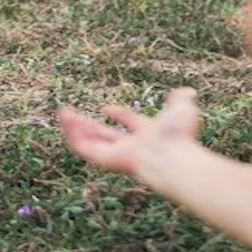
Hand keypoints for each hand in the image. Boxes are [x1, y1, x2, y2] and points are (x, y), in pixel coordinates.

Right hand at [56, 87, 202, 177]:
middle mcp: (131, 146)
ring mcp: (117, 154)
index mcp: (148, 134)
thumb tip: (188, 91)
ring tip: (63, 113)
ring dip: (76, 128)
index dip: (119, 115)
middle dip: (88, 124)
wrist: (172, 157)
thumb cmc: (178, 136)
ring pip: (91, 142)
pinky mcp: (106, 160)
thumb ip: (180, 100)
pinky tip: (66, 122)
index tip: (107, 108)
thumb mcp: (181, 111)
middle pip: (104, 135)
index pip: (130, 124)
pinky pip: (84, 149)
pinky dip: (74, 136)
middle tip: (72, 113)